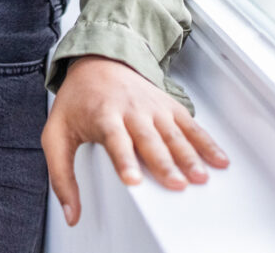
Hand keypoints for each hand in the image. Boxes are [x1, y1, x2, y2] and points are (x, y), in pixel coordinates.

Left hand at [42, 55, 228, 225]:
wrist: (97, 61)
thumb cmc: (77, 101)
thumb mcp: (55, 134)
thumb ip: (61, 176)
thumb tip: (71, 214)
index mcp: (103, 116)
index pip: (115, 141)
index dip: (125, 161)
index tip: (133, 180)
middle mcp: (130, 110)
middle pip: (150, 140)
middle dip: (164, 163)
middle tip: (176, 184)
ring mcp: (152, 107)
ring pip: (173, 133)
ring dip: (189, 155)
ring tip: (201, 176)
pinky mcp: (167, 105)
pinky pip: (189, 125)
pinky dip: (206, 142)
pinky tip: (218, 158)